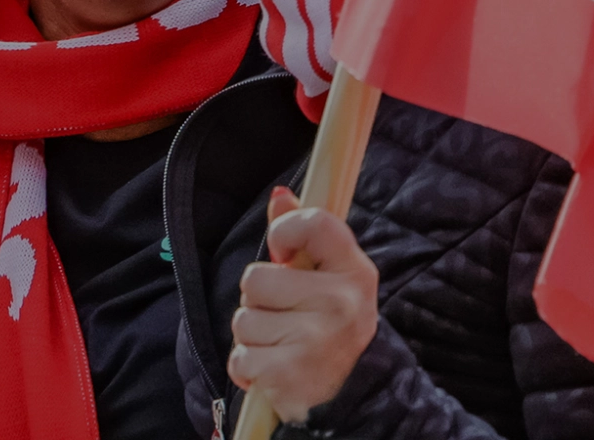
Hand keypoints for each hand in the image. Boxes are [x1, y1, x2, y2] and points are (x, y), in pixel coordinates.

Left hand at [228, 187, 378, 422]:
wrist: (353, 398)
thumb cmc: (331, 329)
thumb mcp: (329, 280)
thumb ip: (303, 237)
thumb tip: (279, 195)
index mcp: (355, 272)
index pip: (313, 223)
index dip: (284, 231)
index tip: (284, 252)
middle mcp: (340, 303)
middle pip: (255, 278)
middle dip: (260, 300)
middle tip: (288, 317)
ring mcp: (314, 339)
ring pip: (242, 320)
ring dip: (254, 336)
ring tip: (283, 346)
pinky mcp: (287, 374)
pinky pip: (239, 358)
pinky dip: (248, 367)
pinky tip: (275, 370)